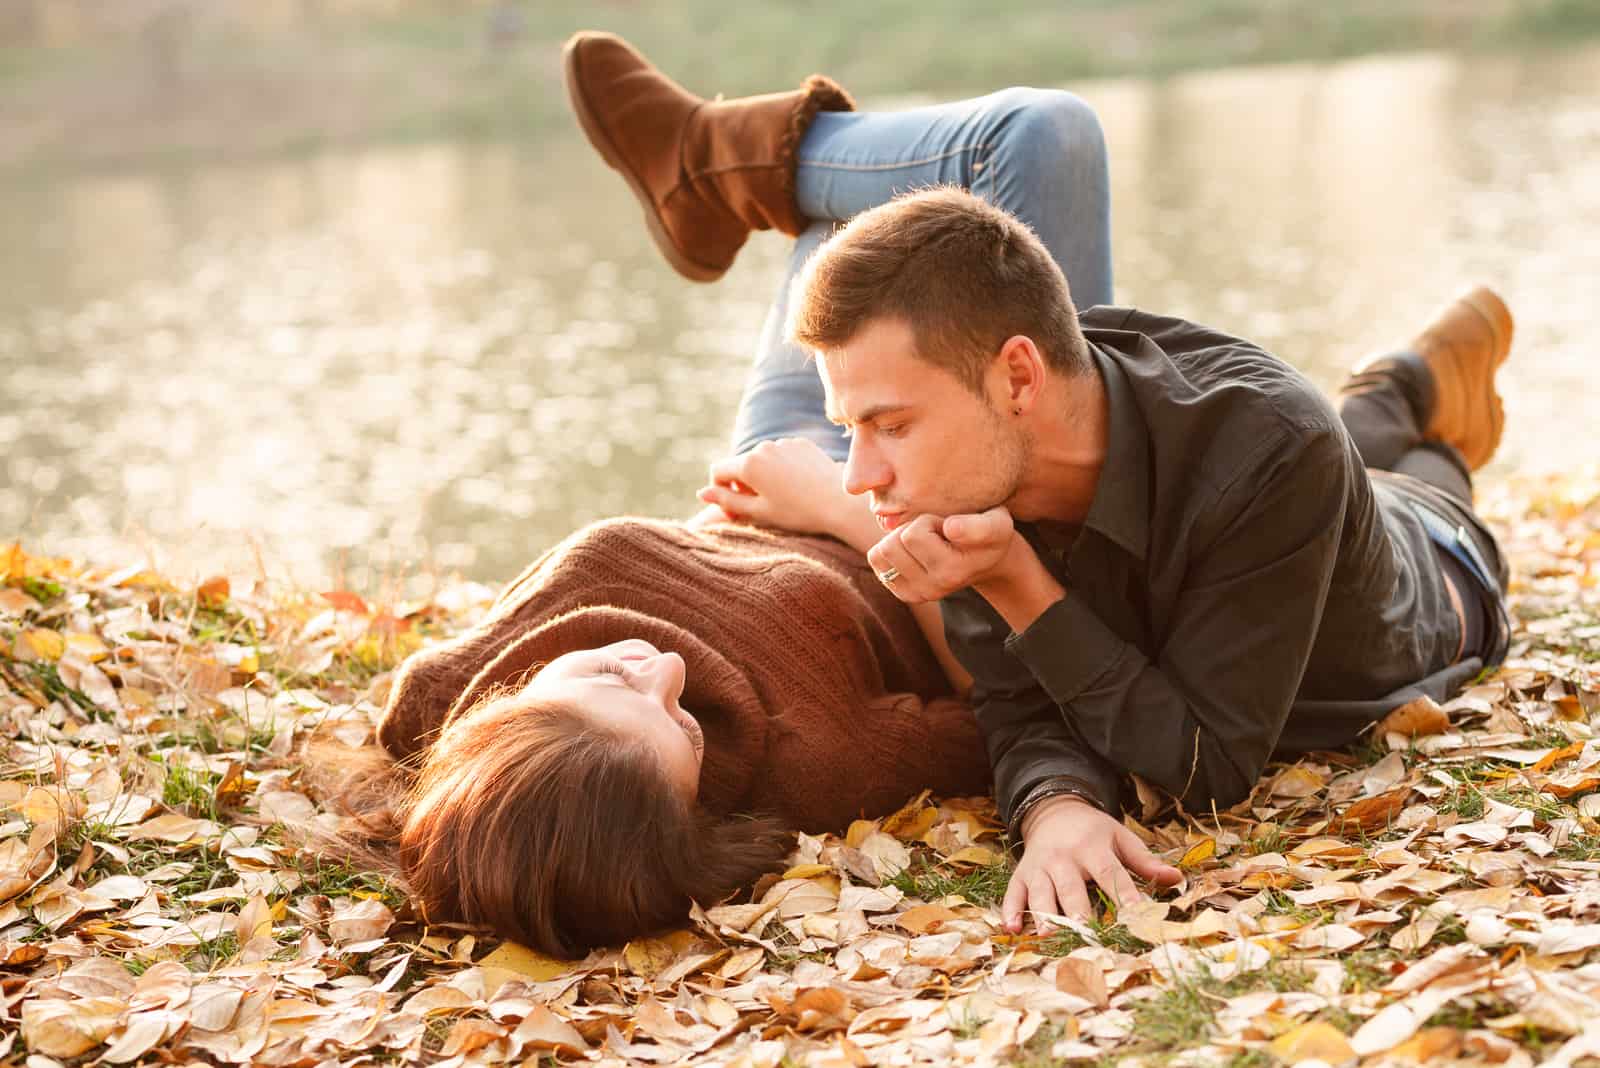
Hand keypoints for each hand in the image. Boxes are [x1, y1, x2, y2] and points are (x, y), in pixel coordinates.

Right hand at [697, 438, 875, 549]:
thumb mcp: (758, 512)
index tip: (734, 510)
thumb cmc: (797, 512)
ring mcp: (783, 442)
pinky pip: (781, 455)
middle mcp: (763, 446)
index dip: (720, 492)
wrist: (839, 502)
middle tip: (759, 508)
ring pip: (761, 460)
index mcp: (748, 464)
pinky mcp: (801, 443)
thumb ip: (727, 501)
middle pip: (740, 465)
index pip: (718, 472)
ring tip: (782, 497)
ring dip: (762, 476)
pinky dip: (781, 468)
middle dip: (742, 485)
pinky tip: (797, 486)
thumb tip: (702, 493)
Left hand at [865, 508, 1019, 604]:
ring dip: (902, 537)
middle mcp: (936, 586)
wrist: (985, 562)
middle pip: (897, 539)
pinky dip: (890, 550)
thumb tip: (951, 529)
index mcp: (954, 569)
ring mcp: (919, 594)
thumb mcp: (997, 524)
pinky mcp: (904, 594)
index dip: (928, 524)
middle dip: (916, 525)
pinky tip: (915, 552)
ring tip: (928, 539)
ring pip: (884, 549)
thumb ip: (978, 527)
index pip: (915, 535)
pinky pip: (877, 560)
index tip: (949, 527)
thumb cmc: (989, 534)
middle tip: (939, 530)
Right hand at [1001, 796, 1182, 931]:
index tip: (1137, 917)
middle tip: (1085, 932)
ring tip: (1048, 935)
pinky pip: (1014, 893)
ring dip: (1043, 914)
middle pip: (1071, 887)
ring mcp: (1039, 866)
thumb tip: (1176, 878)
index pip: (1110, 873)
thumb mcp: (1120, 838)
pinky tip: (1012, 929)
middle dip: (1077, 910)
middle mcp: (1064, 857)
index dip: (1123, 895)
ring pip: (1040, 892)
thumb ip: (1145, 861)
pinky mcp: (1021, 874)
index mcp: (1092, 847)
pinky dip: (1011, 910)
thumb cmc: (1093, 832)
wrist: (1053, 811)